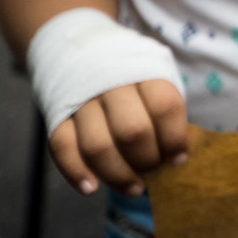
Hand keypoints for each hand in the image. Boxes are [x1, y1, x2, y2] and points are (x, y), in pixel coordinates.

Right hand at [48, 80, 187, 195]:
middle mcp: (112, 84)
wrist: (84, 49)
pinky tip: (91, 188)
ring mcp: (81, 100)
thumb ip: (167, 111)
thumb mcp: (158, 78)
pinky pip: (62, 148)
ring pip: (97, 146)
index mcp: (144, 72)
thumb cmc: (133, 74)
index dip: (175, 138)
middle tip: (154, 171)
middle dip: (147, 160)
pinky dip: (76, 172)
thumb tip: (180, 154)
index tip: (179, 158)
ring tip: (134, 187)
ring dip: (117, 174)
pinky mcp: (57, 115)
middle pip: (132, 131)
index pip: (165, 106)